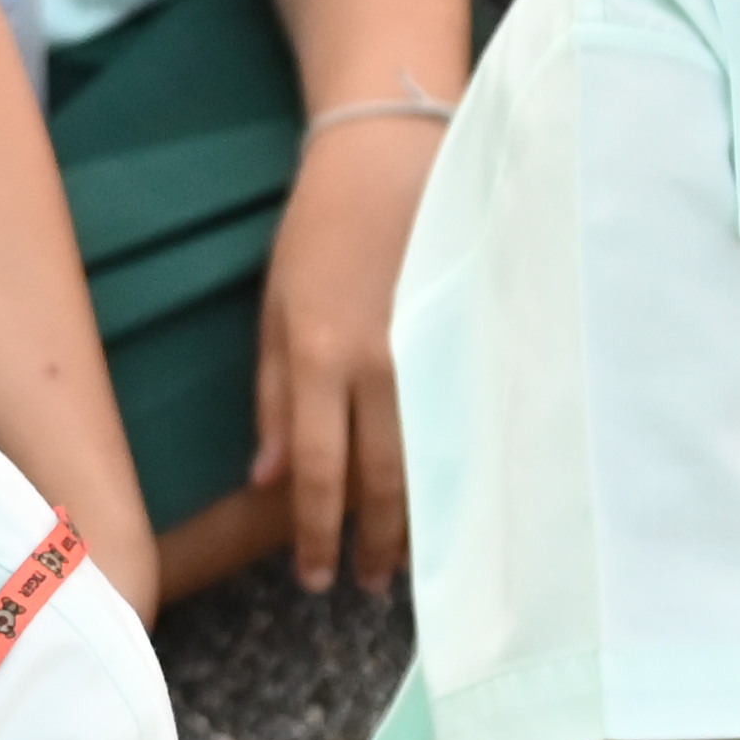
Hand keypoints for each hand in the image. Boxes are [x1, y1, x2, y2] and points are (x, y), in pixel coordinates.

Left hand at [244, 110, 436, 592]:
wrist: (391, 152)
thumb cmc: (319, 229)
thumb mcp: (274, 308)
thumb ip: (271, 396)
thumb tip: (265, 479)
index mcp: (320, 355)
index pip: (317, 470)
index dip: (316, 534)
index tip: (317, 578)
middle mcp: (381, 362)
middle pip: (382, 480)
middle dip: (375, 544)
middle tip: (369, 587)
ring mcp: (436, 347)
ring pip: (434, 458)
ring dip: (422, 521)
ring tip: (413, 565)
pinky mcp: (475, 332)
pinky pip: (470, 418)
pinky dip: (465, 468)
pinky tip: (465, 502)